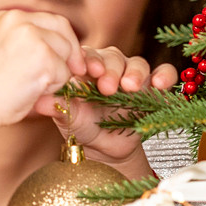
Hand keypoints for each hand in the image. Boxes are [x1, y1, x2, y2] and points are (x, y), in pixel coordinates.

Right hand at [0, 10, 86, 133]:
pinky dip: (54, 87)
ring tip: (34, 86)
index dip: (63, 39)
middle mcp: (19, 19)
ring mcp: (32, 36)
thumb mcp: (3, 51)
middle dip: (72, 51)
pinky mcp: (43, 56)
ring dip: (58, 73)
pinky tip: (33, 92)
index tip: (68, 58)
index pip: (49, 19)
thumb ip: (26, 42)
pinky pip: (64, 72)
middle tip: (77, 71)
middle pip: (63, 28)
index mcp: (7, 16)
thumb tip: (63, 45)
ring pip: (66, 52)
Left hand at [47, 46, 179, 178]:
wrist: (105, 149)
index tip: (89, 71)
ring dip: (135, 73)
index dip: (90, 60)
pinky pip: (164, 73)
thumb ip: (58, 108)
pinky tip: (160, 85)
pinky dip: (164, 76)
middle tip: (107, 87)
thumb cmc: (83, 128)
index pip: (89, 55)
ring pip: (137, 63)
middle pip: (114, 57)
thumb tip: (41, 101)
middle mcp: (111, 67)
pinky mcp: (153, 88)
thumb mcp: (69, 120)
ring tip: (130, 87)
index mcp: (87, 69)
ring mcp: (133, 76)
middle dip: (111, 70)